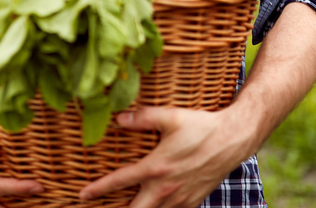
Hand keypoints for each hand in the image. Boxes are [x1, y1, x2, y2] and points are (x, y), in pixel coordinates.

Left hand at [78, 107, 251, 207]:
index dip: (98, 189)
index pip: (120, 181)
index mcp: (156, 167)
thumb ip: (143, 118)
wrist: (233, 139)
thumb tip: (118, 118)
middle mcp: (165, 188)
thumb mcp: (171, 117)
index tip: (82, 195)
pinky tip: (154, 205)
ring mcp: (179, 199)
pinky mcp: (192, 203)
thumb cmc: (201, 126)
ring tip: (128, 207)